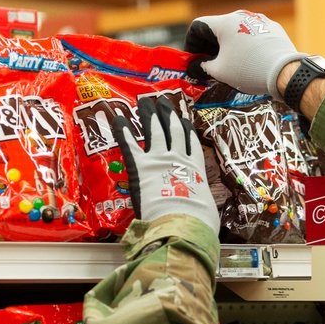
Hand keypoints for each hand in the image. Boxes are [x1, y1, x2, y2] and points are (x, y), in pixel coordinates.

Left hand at [112, 96, 219, 235]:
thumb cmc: (198, 221)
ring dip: (149, 115)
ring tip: (145, 101)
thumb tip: (202, 215)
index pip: (190, 144)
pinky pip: (129, 145)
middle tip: (162, 101)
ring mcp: (158, 160)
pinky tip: (118, 119)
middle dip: (167, 114)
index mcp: (194, 169)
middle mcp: (177, 159)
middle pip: (172, 130)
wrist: (182, 222)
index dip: (186, 130)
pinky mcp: (140, 167)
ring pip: (154, 131)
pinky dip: (123, 132)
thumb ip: (200, 206)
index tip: (184, 119)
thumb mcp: (206, 211)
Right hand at [184, 10, 304, 99]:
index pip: (198, 27)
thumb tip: (194, 67)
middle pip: (217, 28)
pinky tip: (248, 61)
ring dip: (227, 46)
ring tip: (229, 65)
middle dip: (209, 47)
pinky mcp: (272, 29)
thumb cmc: (248, 70)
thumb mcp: (219, 72)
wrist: (284, 72)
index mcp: (224, 23)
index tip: (193, 60)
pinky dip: (245, 46)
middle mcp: (240, 16)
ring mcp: (259, 20)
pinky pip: (252, 35)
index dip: (191, 44)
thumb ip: (202, 67)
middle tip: (208, 65)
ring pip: (236, 31)